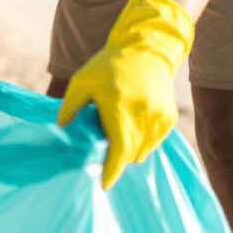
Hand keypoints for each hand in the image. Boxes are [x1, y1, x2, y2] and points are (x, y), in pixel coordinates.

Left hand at [57, 0, 193, 189]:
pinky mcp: (170, 118)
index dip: (112, 170)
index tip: (104, 184)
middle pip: (130, 154)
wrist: (147, 48)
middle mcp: (143, 115)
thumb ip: (70, 105)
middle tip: (105, 139)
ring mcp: (160, 118)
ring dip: (130, 148)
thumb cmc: (109, 65)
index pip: (119, 150)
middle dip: (117, 156)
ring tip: (118, 127)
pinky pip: (155, 142)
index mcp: (120, 108)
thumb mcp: (82, 80)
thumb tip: (62, 126)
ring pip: (144, 151)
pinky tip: (132, 123)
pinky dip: (143, 140)